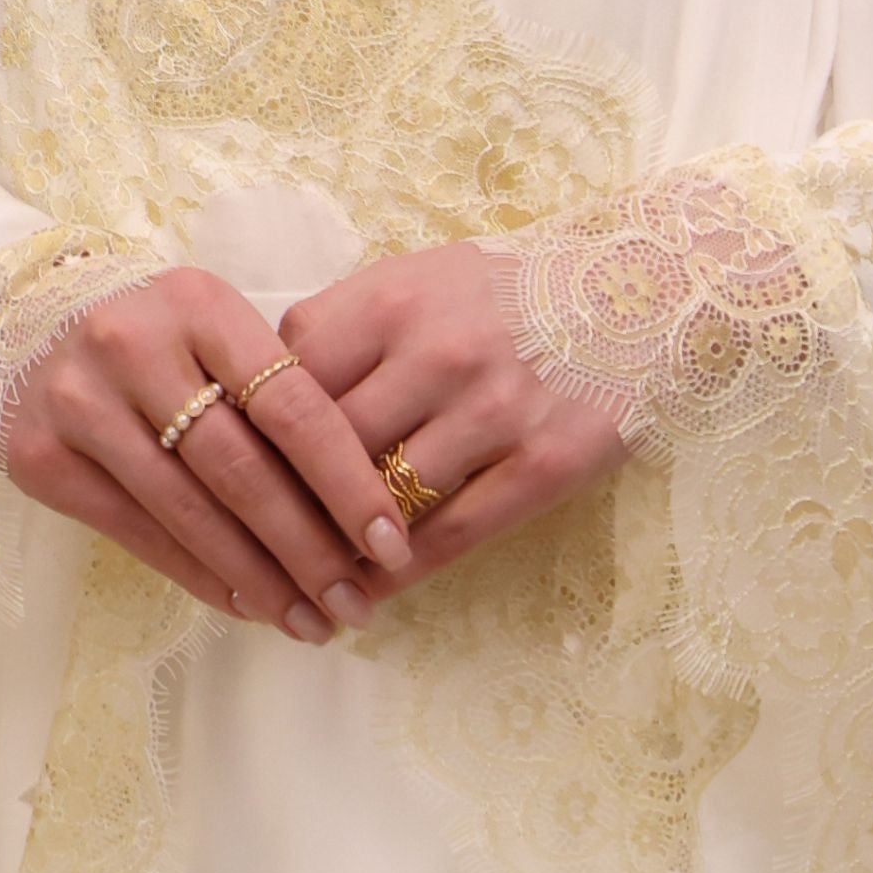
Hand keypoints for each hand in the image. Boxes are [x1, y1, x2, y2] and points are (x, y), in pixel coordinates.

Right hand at [0, 266, 412, 641]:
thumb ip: (276, 394)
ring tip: (309, 620)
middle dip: (309, 549)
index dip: (348, 483)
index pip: (293, 405)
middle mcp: (133, 347)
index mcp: (199, 306)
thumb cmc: (155, 337)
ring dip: (260, 579)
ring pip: (191, 513)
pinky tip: (246, 603)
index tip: (391, 540)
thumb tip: (359, 509)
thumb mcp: (215, 332)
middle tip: (356, 603)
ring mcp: (80, 403)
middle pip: (242, 470)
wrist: (20, 324)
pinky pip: (139, 535)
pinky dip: (202, 575)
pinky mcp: (41, 458)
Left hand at [279, 241, 629, 586]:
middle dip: (280, 503)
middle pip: (325, 448)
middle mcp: (439, 354)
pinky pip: (451, 536)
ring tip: (299, 585)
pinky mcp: (545, 464)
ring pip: (381, 501)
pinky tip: (368, 594)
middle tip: (246, 547)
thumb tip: (261, 398)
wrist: (645, 288)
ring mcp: (494, 411)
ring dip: (334, 550)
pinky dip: (398, 573)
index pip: (287, 379)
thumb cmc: (510, 290)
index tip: (227, 475)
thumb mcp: (418, 278)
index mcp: (392, 300)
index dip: (249, 434)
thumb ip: (343, 329)